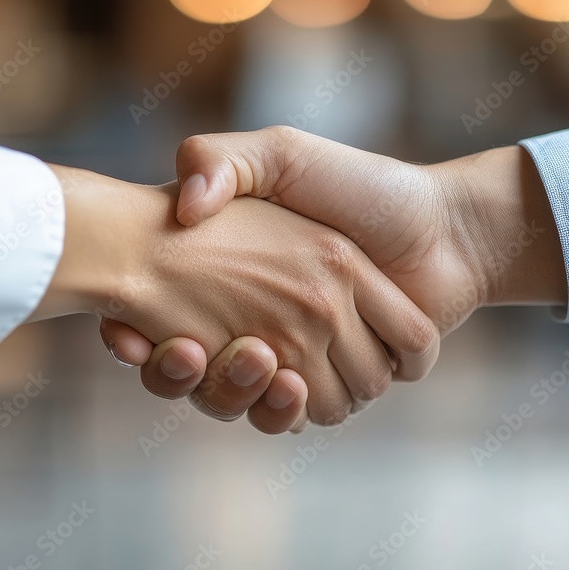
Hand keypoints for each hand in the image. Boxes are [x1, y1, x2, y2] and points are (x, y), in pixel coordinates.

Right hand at [103, 127, 566, 427]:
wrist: (443, 227)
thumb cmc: (361, 186)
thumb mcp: (281, 155)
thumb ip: (219, 160)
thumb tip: (176, 207)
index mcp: (247, 285)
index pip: (170, 327)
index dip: (144, 340)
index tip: (126, 335)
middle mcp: (271, 327)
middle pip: (205, 377)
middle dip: (189, 374)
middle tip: (184, 350)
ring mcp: (309, 360)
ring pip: (247, 403)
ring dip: (234, 394)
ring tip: (248, 358)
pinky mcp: (344, 386)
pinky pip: (299, 414)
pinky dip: (284, 407)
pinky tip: (285, 380)